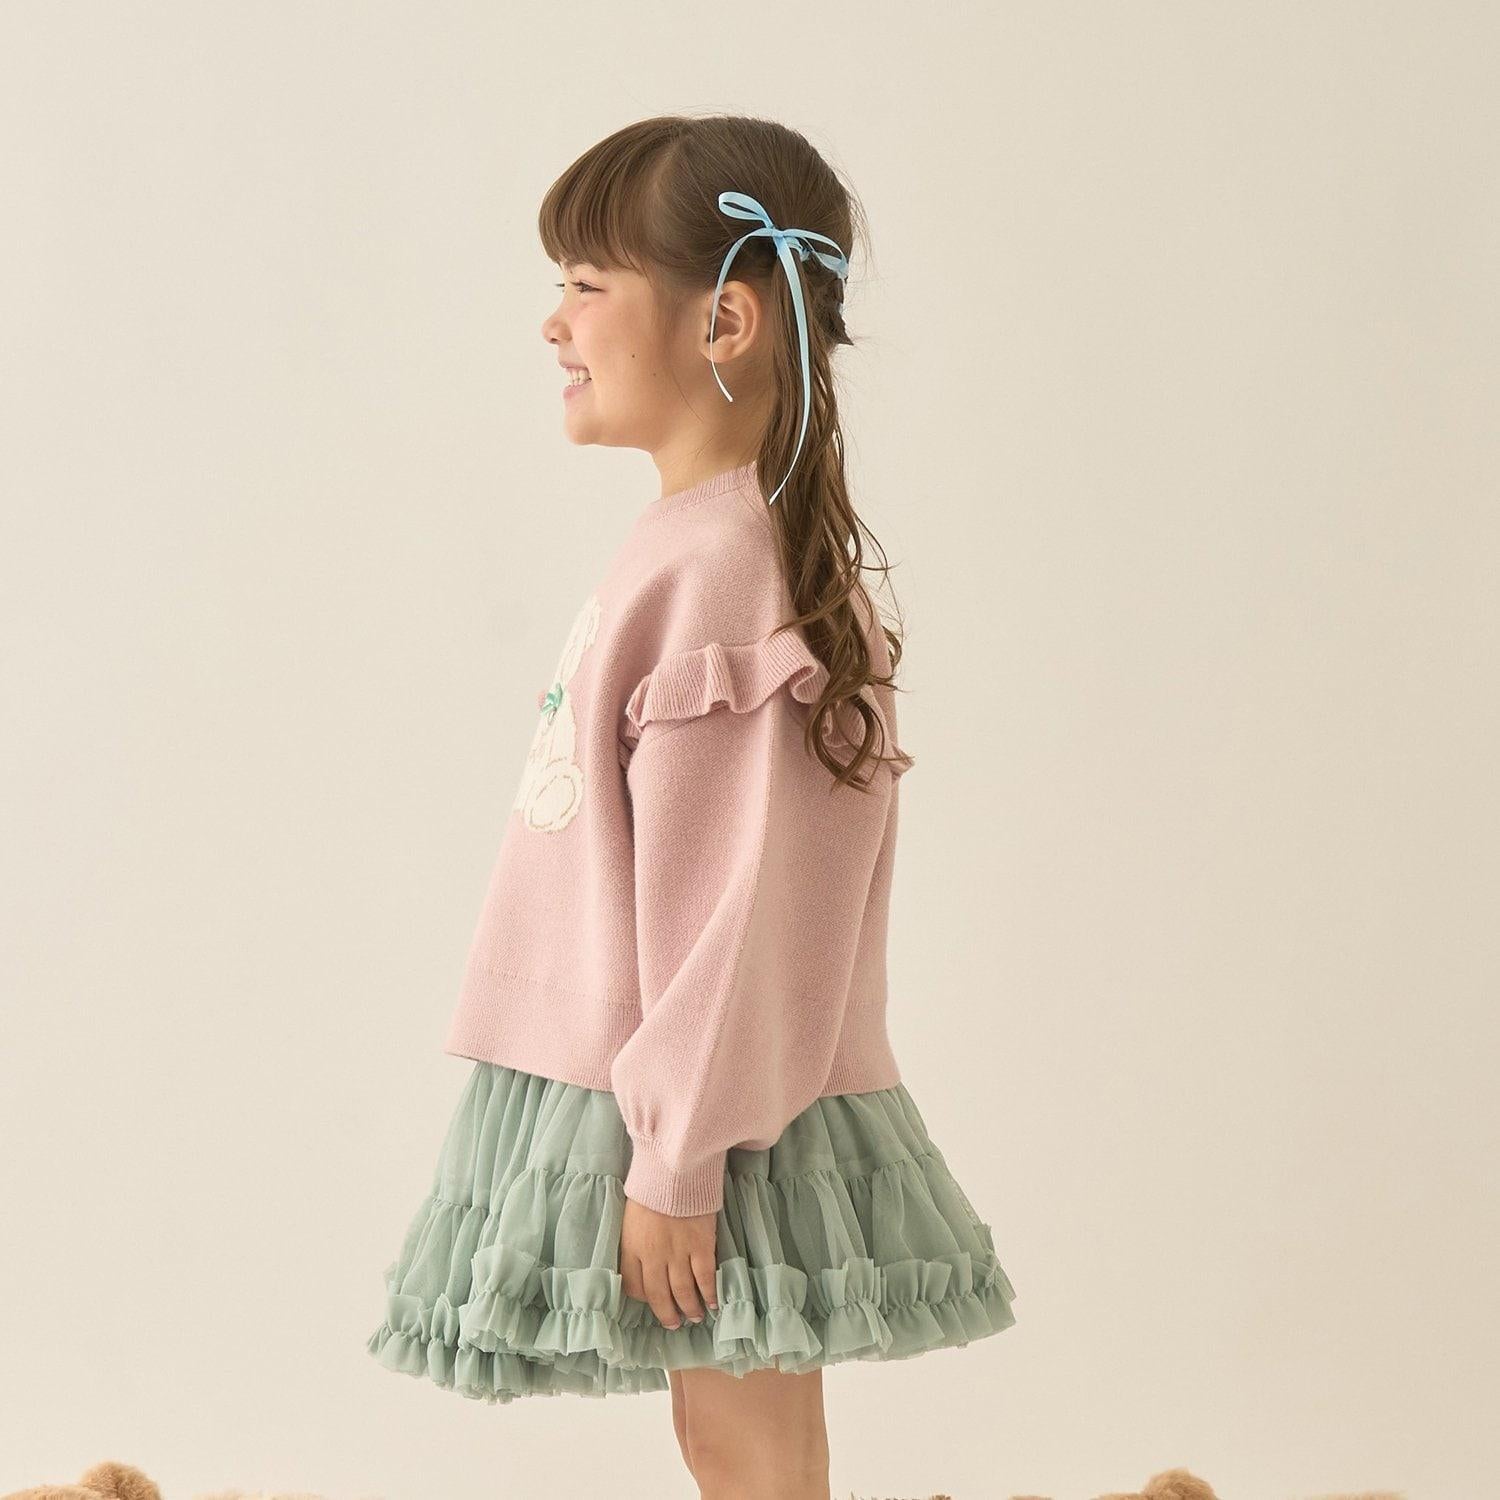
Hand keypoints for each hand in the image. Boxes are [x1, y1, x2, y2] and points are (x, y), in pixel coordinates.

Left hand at [619, 1195, 719, 1328]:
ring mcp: (678, 1252)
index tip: (651, 1303)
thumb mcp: (631, 1217)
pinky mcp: (701, 1245)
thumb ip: (633, 1243)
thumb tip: (638, 1265)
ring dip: (689, 1308)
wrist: (674, 1168)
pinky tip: (712, 1302)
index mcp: (632, 1247)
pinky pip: (705, 1277)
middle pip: (658, 1295)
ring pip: (682, 1291)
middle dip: (667, 1313)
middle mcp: (653, 1256)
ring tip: (694, 1316)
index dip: (643, 1299)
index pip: (633, 1285)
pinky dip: (709, 1293)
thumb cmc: (651, 1188)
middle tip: (674, 1324)